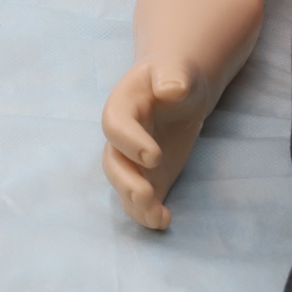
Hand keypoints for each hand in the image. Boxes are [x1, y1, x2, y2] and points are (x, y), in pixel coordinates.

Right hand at [101, 56, 210, 229]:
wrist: (178, 88)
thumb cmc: (174, 76)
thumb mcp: (176, 69)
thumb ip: (172, 76)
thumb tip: (171, 88)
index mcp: (122, 107)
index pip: (116, 126)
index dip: (130, 142)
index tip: (154, 156)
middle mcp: (120, 138)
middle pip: (113, 163)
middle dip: (127, 182)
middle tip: (146, 195)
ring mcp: (131, 160)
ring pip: (124, 186)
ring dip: (136, 204)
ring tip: (156, 216)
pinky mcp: (147, 177)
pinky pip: (141, 198)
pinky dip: (149, 213)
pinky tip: (164, 221)